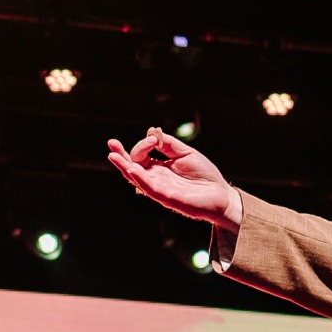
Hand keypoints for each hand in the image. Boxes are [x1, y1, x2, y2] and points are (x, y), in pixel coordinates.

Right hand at [106, 128, 242, 232]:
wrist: (221, 194)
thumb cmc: (204, 175)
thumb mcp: (186, 152)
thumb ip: (168, 144)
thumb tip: (151, 133)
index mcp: (159, 168)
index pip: (141, 156)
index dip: (143, 145)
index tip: (153, 139)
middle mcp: (156, 178)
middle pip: (133, 167)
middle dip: (121, 156)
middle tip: (111, 144)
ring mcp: (160, 189)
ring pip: (137, 178)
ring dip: (124, 166)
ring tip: (113, 156)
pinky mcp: (168, 198)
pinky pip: (150, 188)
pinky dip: (141, 178)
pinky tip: (132, 169)